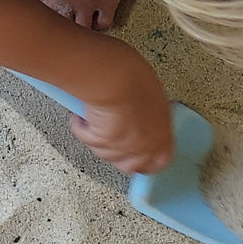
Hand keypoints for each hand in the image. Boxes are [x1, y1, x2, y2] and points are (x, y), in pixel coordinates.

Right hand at [70, 51, 173, 174]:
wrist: (116, 80)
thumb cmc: (135, 78)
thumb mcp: (152, 95)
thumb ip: (149, 113)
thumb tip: (140, 111)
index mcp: (162, 134)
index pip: (161, 160)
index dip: (149, 161)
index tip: (141, 158)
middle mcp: (143, 146)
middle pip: (130, 165)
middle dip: (119, 156)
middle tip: (110, 142)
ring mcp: (121, 147)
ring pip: (106, 155)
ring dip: (97, 140)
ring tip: (91, 122)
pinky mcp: (100, 142)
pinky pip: (87, 139)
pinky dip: (81, 129)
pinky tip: (80, 118)